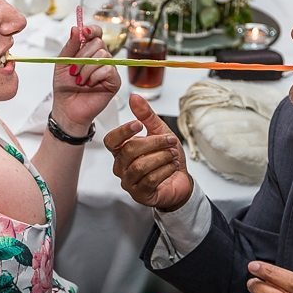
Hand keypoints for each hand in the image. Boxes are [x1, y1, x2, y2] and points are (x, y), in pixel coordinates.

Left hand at [50, 23, 119, 134]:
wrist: (66, 108)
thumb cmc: (64, 87)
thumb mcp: (62, 63)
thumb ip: (70, 46)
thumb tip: (76, 28)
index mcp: (88, 51)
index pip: (96, 33)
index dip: (92, 30)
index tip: (84, 33)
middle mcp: (101, 58)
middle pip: (99, 43)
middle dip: (82, 56)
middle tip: (73, 70)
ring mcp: (109, 69)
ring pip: (103, 56)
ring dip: (86, 69)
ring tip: (79, 80)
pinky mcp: (114, 81)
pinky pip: (108, 69)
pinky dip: (95, 76)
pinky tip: (89, 84)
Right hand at [104, 94, 192, 210]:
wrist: (180, 179)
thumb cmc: (167, 157)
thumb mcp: (159, 131)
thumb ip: (146, 115)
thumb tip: (134, 97)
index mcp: (121, 150)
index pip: (111, 141)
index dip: (123, 132)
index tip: (138, 124)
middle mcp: (121, 167)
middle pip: (129, 151)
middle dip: (154, 143)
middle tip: (170, 140)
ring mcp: (129, 182)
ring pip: (141, 166)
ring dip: (162, 157)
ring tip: (173, 154)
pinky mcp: (140, 194)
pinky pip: (150, 180)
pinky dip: (165, 170)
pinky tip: (172, 166)